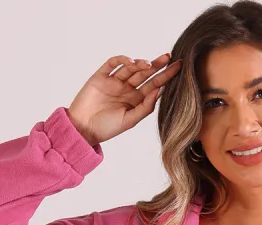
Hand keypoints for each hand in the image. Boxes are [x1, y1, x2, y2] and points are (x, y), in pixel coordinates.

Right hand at [67, 52, 182, 147]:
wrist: (83, 129)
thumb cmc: (106, 128)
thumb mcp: (130, 120)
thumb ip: (145, 107)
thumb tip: (160, 91)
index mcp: (135, 99)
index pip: (154, 85)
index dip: (166, 76)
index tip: (178, 67)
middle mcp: (126, 88)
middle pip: (145, 73)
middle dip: (157, 65)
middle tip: (168, 57)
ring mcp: (114, 81)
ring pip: (130, 67)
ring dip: (140, 63)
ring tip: (148, 65)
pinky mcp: (101, 76)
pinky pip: (112, 63)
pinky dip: (122, 60)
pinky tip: (131, 62)